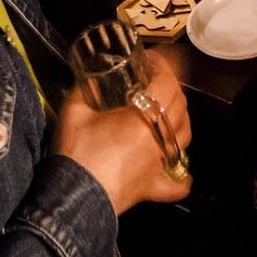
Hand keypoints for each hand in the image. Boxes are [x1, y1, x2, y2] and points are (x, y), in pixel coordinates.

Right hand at [54, 55, 192, 213]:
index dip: (163, 66)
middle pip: (180, 106)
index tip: (150, 60)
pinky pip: (178, 184)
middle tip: (154, 81)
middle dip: (171, 87)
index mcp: (143, 117)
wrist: (71, 196)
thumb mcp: (73, 110)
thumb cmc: (75, 152)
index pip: (167, 83)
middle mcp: (159, 139)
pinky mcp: (153, 188)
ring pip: (185, 137)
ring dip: (180, 119)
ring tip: (165, 113)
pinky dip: (182, 175)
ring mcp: (159, 165)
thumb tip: (89, 76)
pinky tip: (179, 169)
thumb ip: (84, 88)